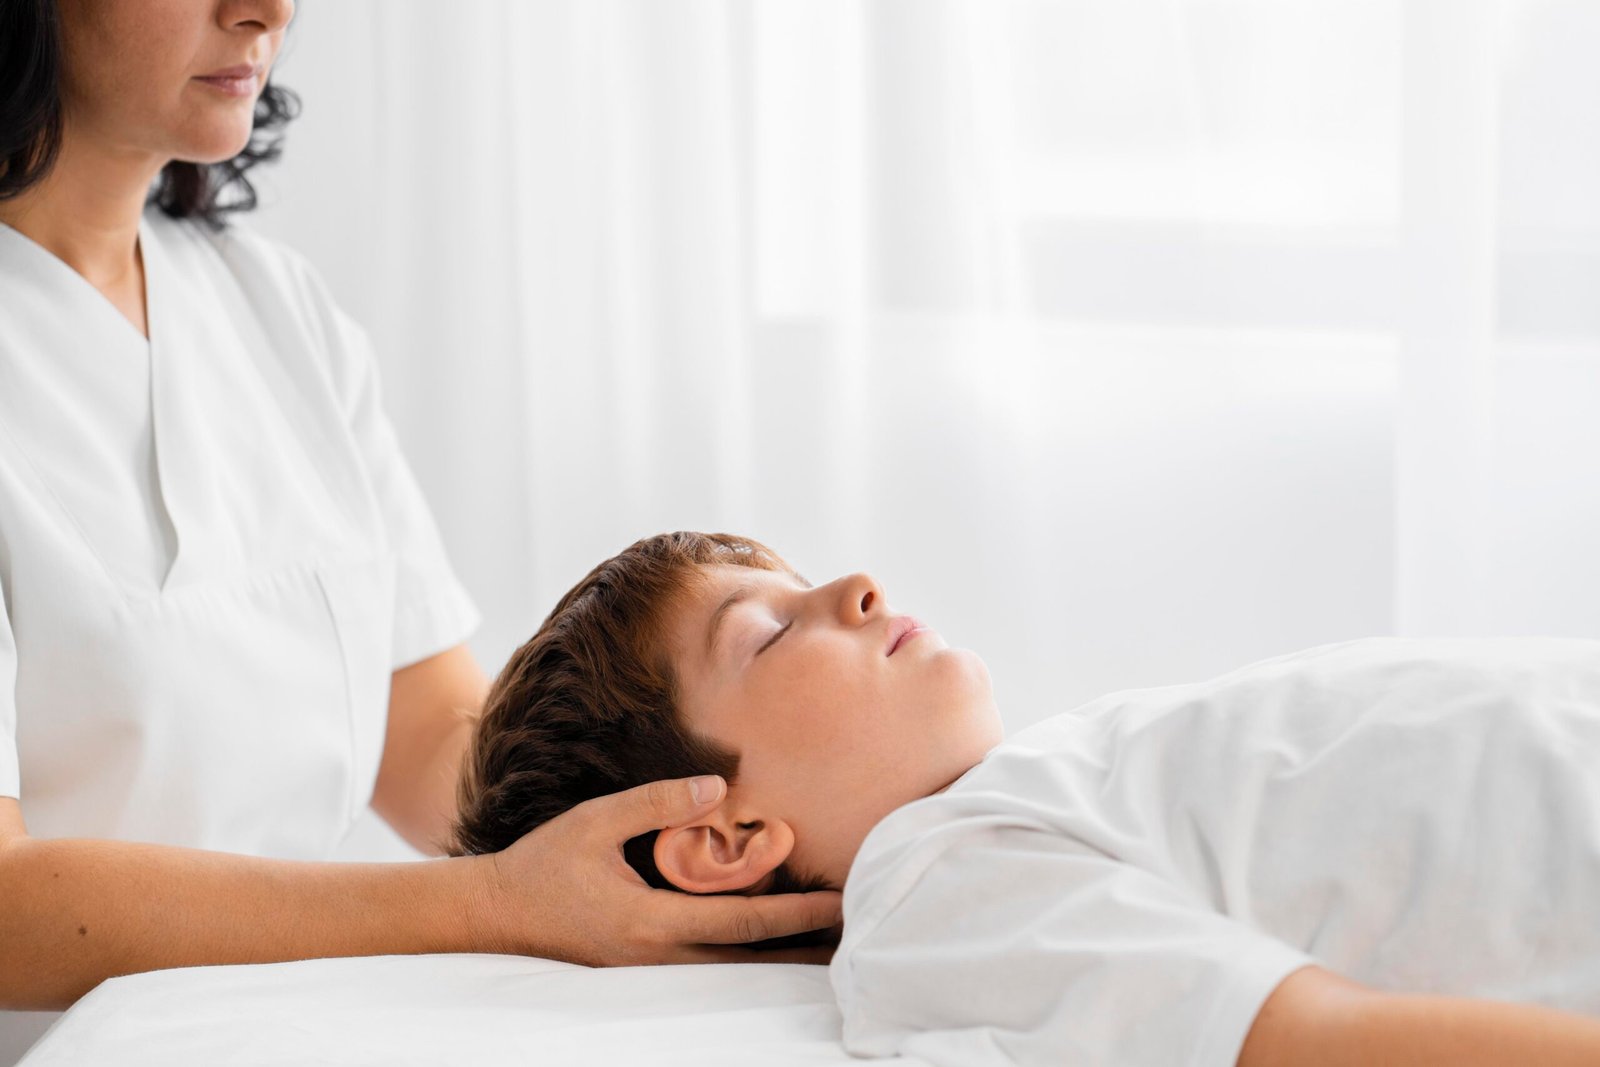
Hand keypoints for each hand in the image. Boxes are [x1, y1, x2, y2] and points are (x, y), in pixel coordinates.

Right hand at [474, 775, 843, 965]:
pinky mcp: (644, 968)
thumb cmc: (543, 863)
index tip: (837, 901)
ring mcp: (651, 970)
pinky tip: (769, 945)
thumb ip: (657, 802)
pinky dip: (747, 957)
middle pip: (749, 961)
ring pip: (732, 972)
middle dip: (803, 948)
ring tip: (828, 945)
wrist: (495, 913)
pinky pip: (709, 968)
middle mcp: (658, 957)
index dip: (795, 912)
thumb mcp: (596, 822)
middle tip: (857, 934)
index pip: (741, 922)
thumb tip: (719, 789)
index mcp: (651, 922)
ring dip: (779, 957)